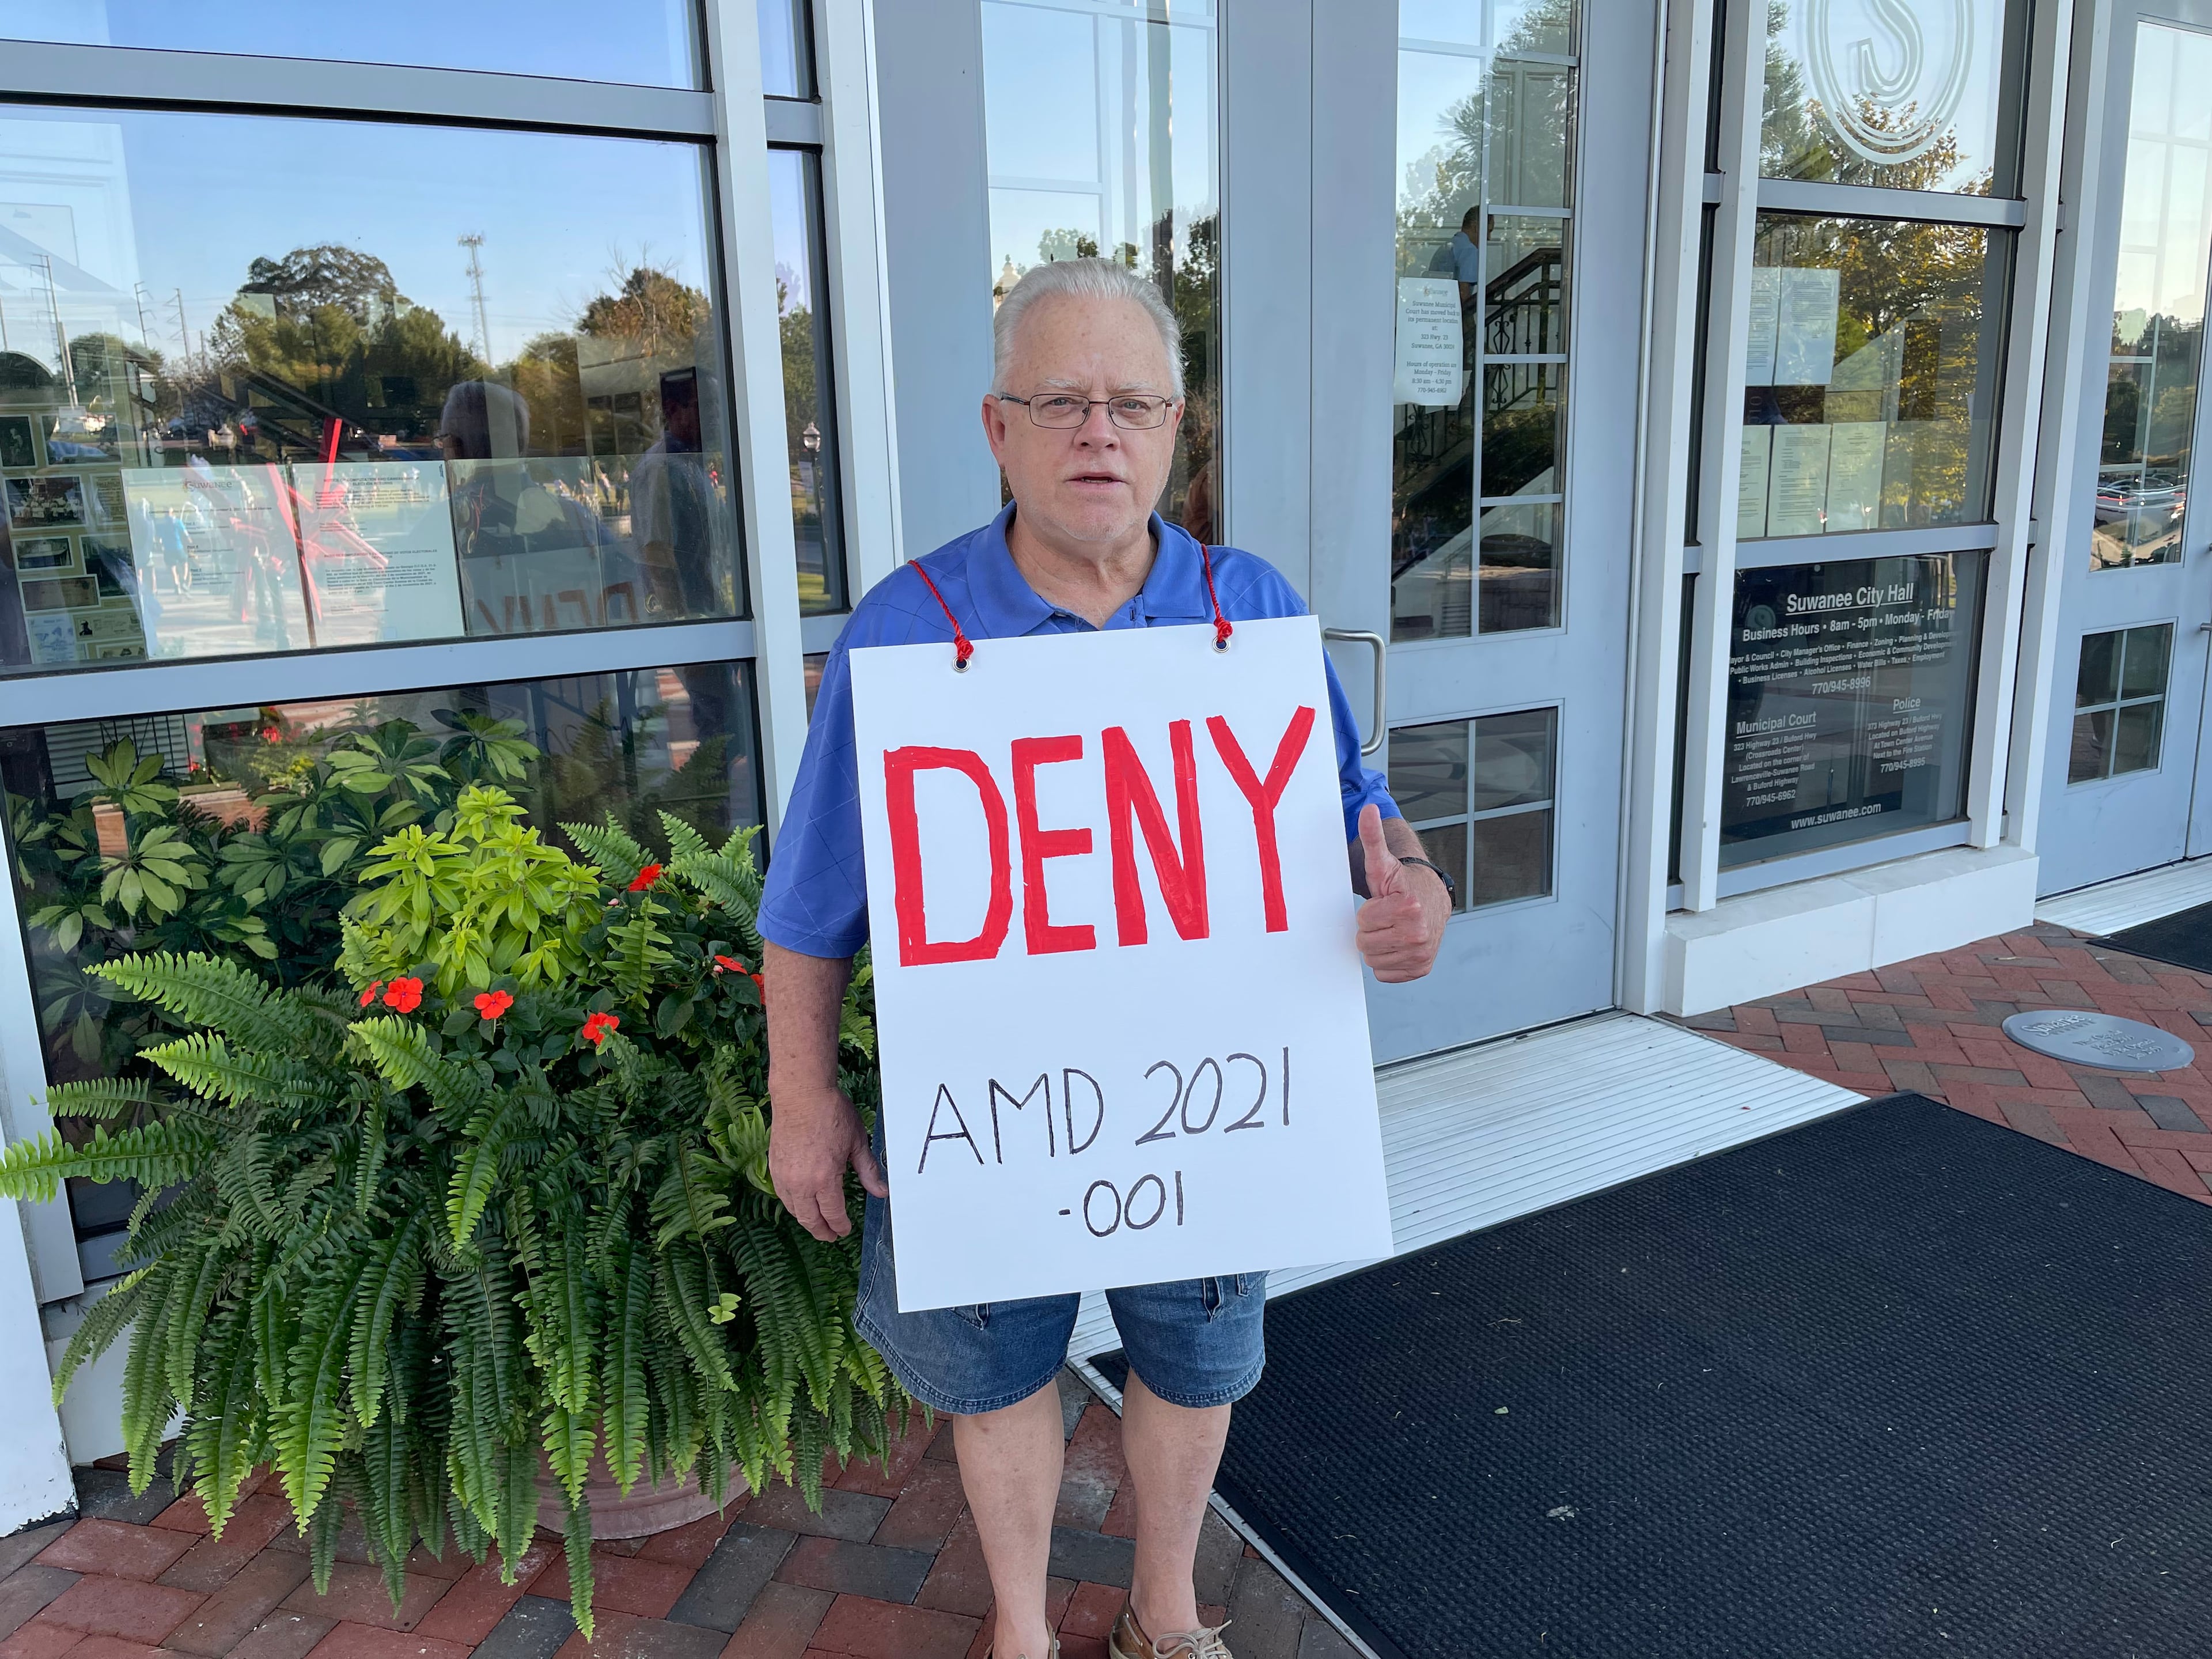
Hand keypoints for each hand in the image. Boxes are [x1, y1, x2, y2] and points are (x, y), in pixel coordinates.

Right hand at [768, 1084, 888, 1241]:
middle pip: (810, 1219)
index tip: (845, 1230)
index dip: (840, 1226)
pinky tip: (800, 1204)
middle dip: (822, 1231)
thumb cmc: (831, 1113)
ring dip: (806, 1220)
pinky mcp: (774, 1166)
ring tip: (817, 1223)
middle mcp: (801, 1182)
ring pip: (794, 1209)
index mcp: (825, 1179)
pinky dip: (793, 1204)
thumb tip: (881, 1191)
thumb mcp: (857, 1142)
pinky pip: (782, 1195)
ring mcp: (784, 1175)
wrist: (802, 1094)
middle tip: (831, 1236)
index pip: (833, 1214)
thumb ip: (868, 1171)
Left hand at [1354, 803, 1447, 982]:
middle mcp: (1419, 933)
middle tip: (1386, 916)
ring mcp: (1422, 954)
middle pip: (1365, 944)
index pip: (1362, 921)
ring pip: (1373, 960)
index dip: (1368, 911)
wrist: (1431, 901)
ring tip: (1391, 928)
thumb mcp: (1383, 861)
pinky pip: (1385, 974)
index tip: (1384, 902)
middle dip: (1371, 929)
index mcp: (1408, 907)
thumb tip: (1369, 810)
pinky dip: (1387, 962)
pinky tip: (1397, 944)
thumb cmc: (1401, 884)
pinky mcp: (1421, 968)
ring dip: (1377, 946)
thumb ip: (1374, 837)